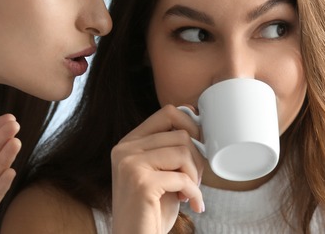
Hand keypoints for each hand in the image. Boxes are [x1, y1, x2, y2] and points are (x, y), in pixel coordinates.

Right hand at [110, 105, 204, 233]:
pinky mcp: (140, 183)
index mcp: (129, 143)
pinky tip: (192, 205)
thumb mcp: (161, 172)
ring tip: (190, 192)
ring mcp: (130, 164)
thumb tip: (196, 120)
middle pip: (180, 134)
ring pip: (183, 152)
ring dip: (195, 176)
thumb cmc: (152, 211)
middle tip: (194, 181)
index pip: (167, 113)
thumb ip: (170, 149)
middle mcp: (124, 149)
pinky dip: (195, 193)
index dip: (191, 126)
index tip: (200, 147)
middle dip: (196, 159)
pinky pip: (183, 178)